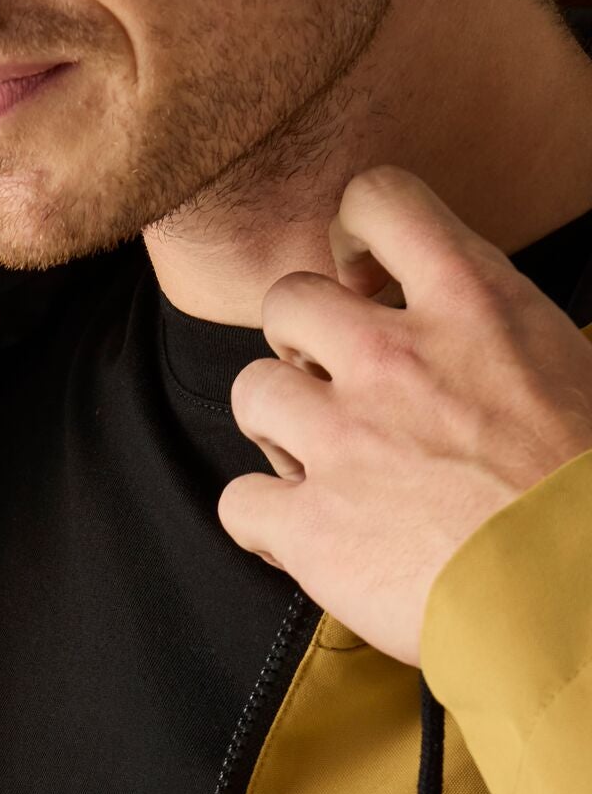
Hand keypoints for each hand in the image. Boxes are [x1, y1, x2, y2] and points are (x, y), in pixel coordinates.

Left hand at [216, 163, 591, 667]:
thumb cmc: (587, 490)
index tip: (364, 278)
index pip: (381, 202)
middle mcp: (393, 358)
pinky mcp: (309, 522)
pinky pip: (236, 501)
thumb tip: (476, 340)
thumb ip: (498, 336)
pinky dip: (258, 522)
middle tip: (334, 386)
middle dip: (300, 341)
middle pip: (287, 299)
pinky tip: (297, 534)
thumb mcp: (572, 370)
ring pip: (250, 390)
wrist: (579, 591)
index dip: (357, 233)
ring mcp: (342, 439)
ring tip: (320, 462)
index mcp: (473, 305)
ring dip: (276, 426)